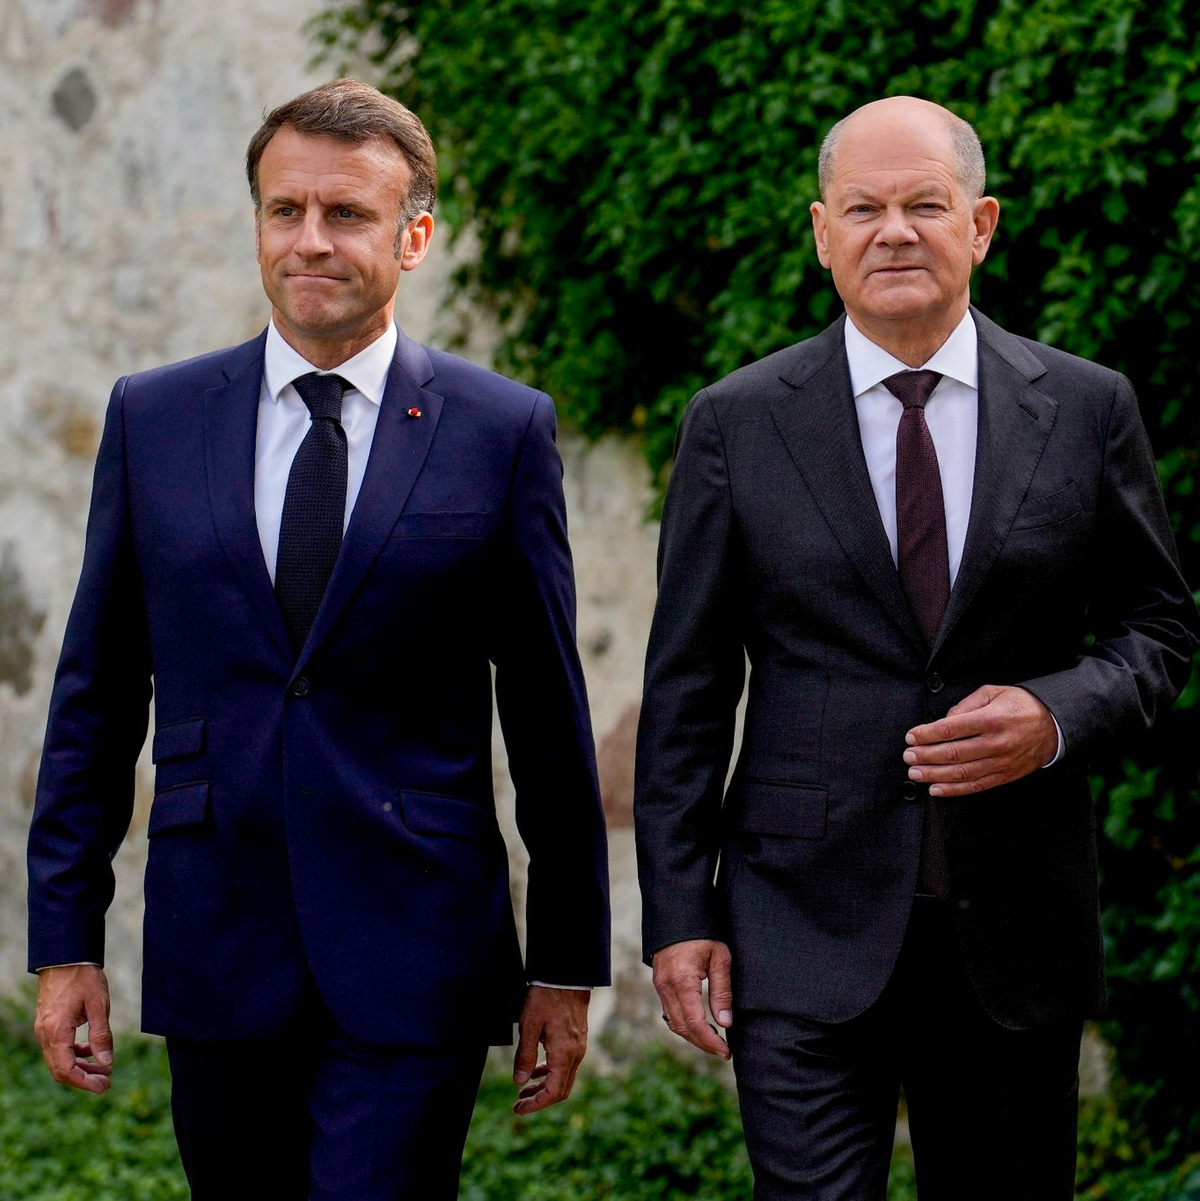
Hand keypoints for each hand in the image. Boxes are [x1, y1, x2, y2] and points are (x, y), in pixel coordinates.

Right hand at [34, 965, 113, 1093]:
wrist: (66, 956)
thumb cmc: (83, 977)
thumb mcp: (99, 1004)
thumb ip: (101, 1034)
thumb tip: (106, 1061)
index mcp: (56, 1031)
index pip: (66, 1069)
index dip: (84, 1082)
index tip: (103, 1087)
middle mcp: (45, 1033)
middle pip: (60, 1069)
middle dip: (83, 1078)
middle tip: (107, 1082)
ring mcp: (45, 1029)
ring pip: (59, 1059)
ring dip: (80, 1067)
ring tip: (105, 1069)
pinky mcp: (49, 1023)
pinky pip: (59, 1047)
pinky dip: (75, 1054)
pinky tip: (93, 1052)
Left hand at [512, 986, 589, 1114]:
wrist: (567, 975)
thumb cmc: (546, 997)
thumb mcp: (529, 1025)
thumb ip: (525, 1055)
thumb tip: (519, 1082)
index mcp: (564, 1054)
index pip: (553, 1092)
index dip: (536, 1105)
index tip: (519, 1109)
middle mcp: (575, 1054)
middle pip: (561, 1090)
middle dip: (539, 1100)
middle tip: (518, 1105)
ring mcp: (578, 1047)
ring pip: (564, 1078)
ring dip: (544, 1087)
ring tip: (524, 1090)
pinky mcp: (577, 1039)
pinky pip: (566, 1065)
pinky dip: (551, 1073)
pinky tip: (536, 1069)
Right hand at [652, 939, 732, 1059]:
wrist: (678, 913)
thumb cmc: (703, 933)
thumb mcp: (720, 958)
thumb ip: (722, 990)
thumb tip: (726, 1023)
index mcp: (682, 980)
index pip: (694, 1022)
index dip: (710, 1041)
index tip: (726, 1052)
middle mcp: (666, 986)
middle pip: (682, 1027)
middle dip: (702, 1043)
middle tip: (723, 1052)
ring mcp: (660, 985)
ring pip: (673, 1022)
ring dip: (692, 1036)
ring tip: (714, 1042)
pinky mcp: (659, 983)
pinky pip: (669, 1012)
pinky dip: (684, 1024)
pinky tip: (699, 1027)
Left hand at [904, 684, 1058, 796]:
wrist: (1054, 725)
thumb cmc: (1020, 705)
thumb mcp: (993, 693)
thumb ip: (966, 705)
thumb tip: (944, 721)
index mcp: (991, 719)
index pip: (950, 729)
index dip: (926, 734)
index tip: (911, 736)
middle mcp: (996, 743)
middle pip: (953, 753)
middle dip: (925, 756)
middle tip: (908, 756)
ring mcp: (1001, 762)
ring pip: (961, 773)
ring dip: (934, 775)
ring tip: (915, 773)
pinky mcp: (1005, 776)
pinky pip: (976, 786)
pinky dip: (954, 790)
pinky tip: (936, 789)